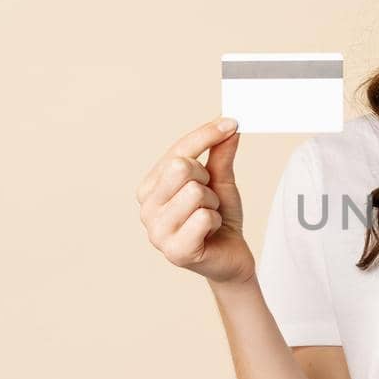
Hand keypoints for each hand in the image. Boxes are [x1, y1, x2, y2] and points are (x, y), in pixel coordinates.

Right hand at [136, 116, 254, 284]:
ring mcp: (156, 231)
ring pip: (195, 192)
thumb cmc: (220, 218)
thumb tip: (228, 125)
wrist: (231, 256)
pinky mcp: (174, 251)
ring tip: (210, 216)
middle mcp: (146, 207)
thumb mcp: (221, 181)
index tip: (231, 122)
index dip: (206, 134)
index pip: (177, 151)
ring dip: (213, 204)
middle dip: (206, 178)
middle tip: (210, 196)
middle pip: (181, 167)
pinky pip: (203, 217)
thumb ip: (220, 153)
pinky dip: (215, 222)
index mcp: (151, 186)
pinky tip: (210, 233)